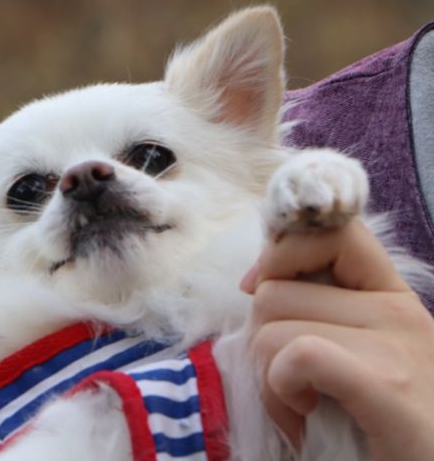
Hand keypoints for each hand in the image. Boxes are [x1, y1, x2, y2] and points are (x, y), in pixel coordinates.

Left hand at [242, 219, 433, 460]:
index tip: (260, 292)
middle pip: (273, 290)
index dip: (279, 254)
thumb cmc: (385, 419)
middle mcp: (397, 309)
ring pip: (272, 327)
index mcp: (390, 295)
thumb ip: (318, 309)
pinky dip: (281, 389)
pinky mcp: (388, 387)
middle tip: (286, 378)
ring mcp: (396, 346)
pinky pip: (300, 355)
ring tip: (299, 404)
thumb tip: (253, 280)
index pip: (327, 231)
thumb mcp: (356, 350)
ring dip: (267, 375)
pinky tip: (303, 413)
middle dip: (260, 339)